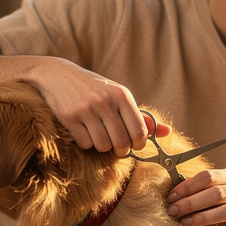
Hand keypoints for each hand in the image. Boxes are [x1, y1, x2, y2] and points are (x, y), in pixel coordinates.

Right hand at [33, 60, 168, 155]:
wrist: (57, 74)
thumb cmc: (94, 88)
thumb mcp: (118, 96)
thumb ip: (141, 116)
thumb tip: (167, 132)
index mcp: (122, 95)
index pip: (139, 131)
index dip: (138, 144)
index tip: (133, 144)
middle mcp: (105, 101)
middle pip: (121, 142)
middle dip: (121, 150)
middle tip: (116, 146)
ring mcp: (86, 109)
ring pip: (103, 146)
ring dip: (102, 146)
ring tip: (99, 135)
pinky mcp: (69, 117)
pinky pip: (85, 144)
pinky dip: (86, 143)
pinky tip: (84, 130)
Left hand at [165, 168, 225, 225]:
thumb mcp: (221, 192)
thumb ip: (202, 190)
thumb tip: (172, 193)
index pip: (209, 176)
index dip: (188, 186)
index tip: (171, 197)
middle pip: (217, 193)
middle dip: (192, 202)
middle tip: (174, 212)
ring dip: (203, 218)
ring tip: (185, 224)